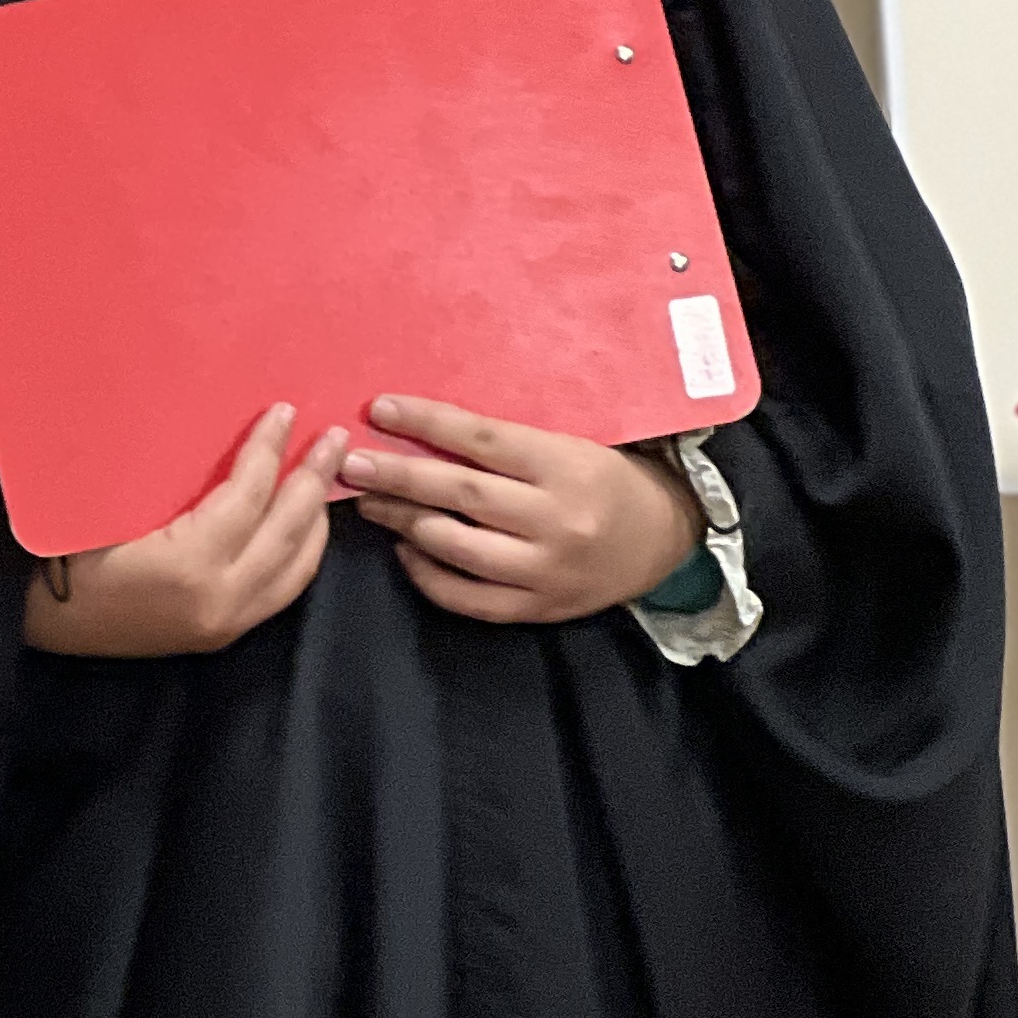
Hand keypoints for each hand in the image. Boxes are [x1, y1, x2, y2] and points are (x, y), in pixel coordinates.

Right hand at [24, 404, 347, 656]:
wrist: (46, 623)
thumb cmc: (65, 551)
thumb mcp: (106, 503)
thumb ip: (165, 476)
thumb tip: (207, 426)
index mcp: (189, 562)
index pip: (248, 496)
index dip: (270, 450)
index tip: (286, 411)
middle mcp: (221, 598)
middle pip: (287, 531)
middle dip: (313, 479)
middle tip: (335, 439)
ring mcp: (228, 621)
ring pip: (298, 567)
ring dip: (316, 518)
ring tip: (326, 477)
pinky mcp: (226, 633)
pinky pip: (283, 589)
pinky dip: (301, 552)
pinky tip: (301, 525)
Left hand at [341, 395, 698, 623]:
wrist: (667, 536)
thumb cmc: (605, 476)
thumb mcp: (568, 443)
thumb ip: (503, 442)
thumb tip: (420, 426)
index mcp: (565, 466)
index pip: (482, 440)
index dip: (425, 423)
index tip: (378, 410)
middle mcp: (557, 520)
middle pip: (460, 494)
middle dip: (396, 476)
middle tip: (351, 463)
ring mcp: (549, 570)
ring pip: (459, 548)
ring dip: (403, 522)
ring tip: (367, 502)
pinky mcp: (542, 608)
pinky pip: (471, 599)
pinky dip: (429, 576)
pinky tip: (405, 550)